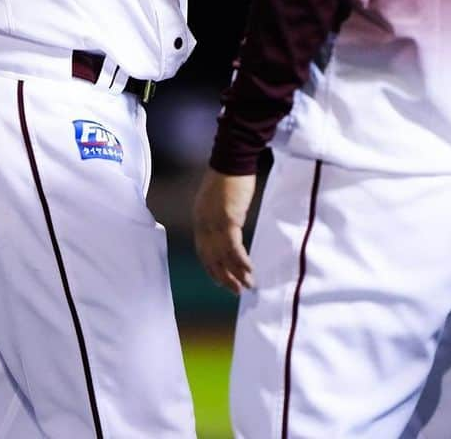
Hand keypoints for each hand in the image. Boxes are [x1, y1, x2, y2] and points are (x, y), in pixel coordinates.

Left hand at [192, 166, 255, 294]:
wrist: (233, 159)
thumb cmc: (230, 176)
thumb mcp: (219, 199)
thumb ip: (220, 214)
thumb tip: (229, 226)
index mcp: (200, 217)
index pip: (202, 249)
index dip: (211, 267)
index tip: (220, 280)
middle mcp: (203, 222)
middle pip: (210, 257)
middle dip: (223, 276)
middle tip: (235, 291)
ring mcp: (214, 222)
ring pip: (223, 256)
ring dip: (236, 274)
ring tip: (247, 287)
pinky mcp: (228, 219)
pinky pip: (234, 248)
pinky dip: (241, 262)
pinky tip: (250, 271)